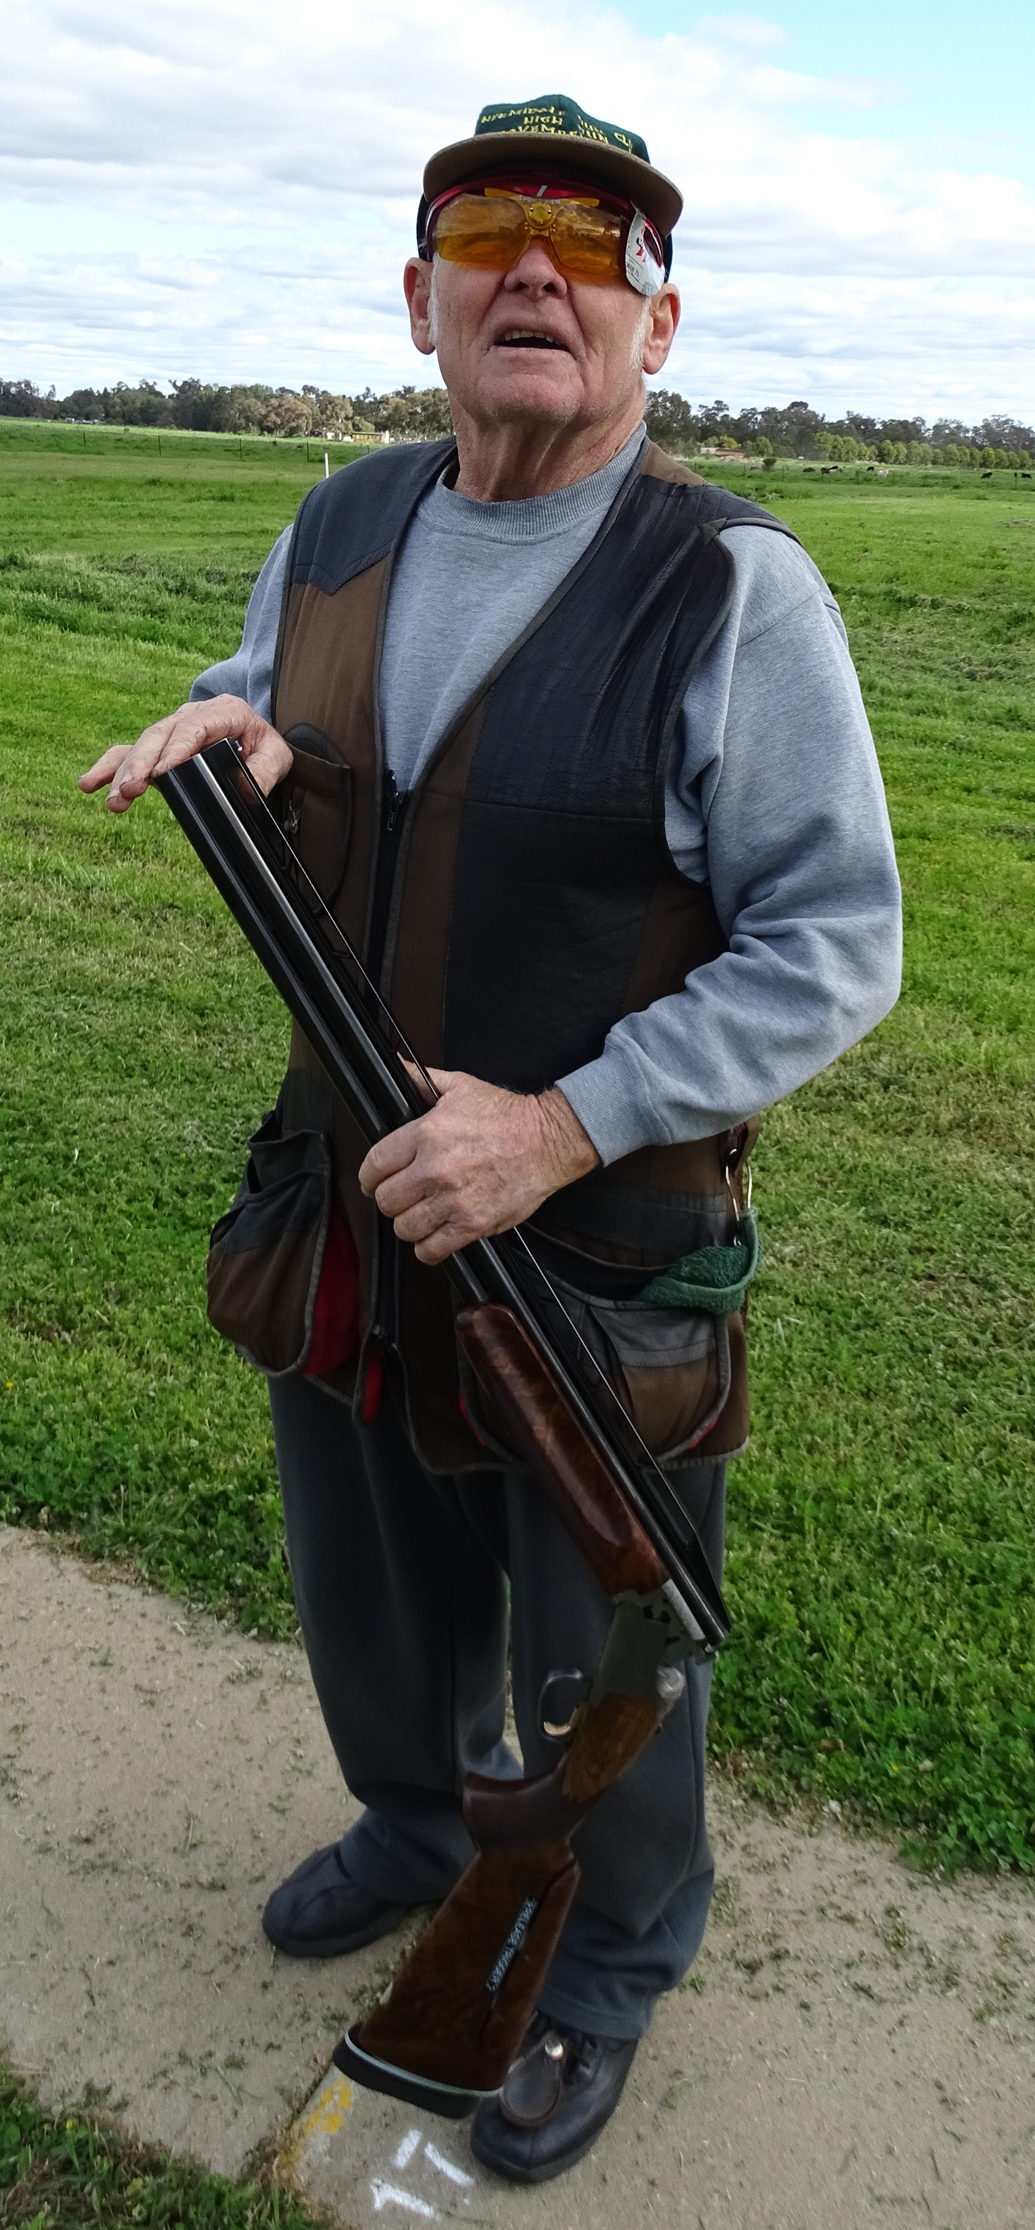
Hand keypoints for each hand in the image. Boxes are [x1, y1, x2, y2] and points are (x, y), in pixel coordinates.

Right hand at [78, 694, 293, 811]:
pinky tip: (89, 784)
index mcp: (221, 711)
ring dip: (122, 772)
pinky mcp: (158, 748)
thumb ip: (264, 771)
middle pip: (159, 736)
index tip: (162, 771)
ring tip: (114, 800)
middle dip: (141, 764)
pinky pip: (128, 753)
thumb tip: (244, 789)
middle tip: (131, 789)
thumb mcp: (278, 755)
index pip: (194, 727)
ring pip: (140, 746)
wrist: (257, 737)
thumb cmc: (265, 744)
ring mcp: (171, 731)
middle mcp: (190, 717)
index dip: (176, 749)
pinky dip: (108, 768)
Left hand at [358, 1071, 600, 1264]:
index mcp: (427, 1134)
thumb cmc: (508, 1116)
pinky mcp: (473, 1224)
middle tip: (401, 1195)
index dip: (369, 1176)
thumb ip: (420, 1080)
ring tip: (419, 1215)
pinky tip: (433, 1235)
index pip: (375, 1165)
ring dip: (409, 1223)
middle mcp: (436, 1169)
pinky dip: (427, 1248)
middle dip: (390, 1199)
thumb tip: (395, 1064)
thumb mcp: (460, 1087)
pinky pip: (432, 1249)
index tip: (374, 1180)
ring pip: (405, 1227)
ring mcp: (454, 1200)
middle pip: (386, 1200)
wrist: (548, 1140)